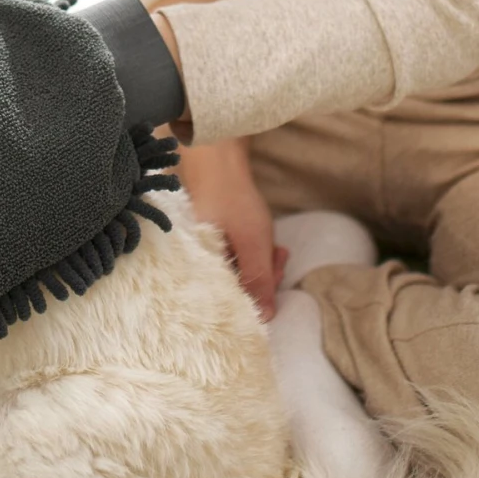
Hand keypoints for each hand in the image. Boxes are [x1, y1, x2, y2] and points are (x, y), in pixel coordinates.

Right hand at [173, 135, 287, 319]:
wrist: (216, 158)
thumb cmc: (231, 199)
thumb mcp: (252, 242)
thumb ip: (259, 280)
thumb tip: (266, 319)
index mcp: (200, 269)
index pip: (230, 300)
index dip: (258, 296)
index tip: (275, 277)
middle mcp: (198, 264)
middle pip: (237, 286)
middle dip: (265, 276)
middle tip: (280, 258)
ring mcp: (205, 250)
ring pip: (239, 270)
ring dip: (263, 263)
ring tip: (278, 250)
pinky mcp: (211, 240)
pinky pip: (235, 256)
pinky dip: (254, 252)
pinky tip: (268, 245)